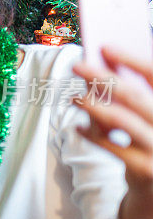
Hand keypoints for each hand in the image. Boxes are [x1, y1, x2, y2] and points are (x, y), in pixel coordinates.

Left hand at [73, 47, 152, 218]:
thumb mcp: (149, 119)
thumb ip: (136, 95)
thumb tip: (105, 65)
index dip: (133, 59)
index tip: (105, 46)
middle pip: (136, 96)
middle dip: (104, 78)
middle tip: (77, 65)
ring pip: (124, 121)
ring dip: (95, 105)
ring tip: (73, 96)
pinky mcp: (148, 172)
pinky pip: (114, 150)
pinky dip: (94, 136)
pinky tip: (78, 127)